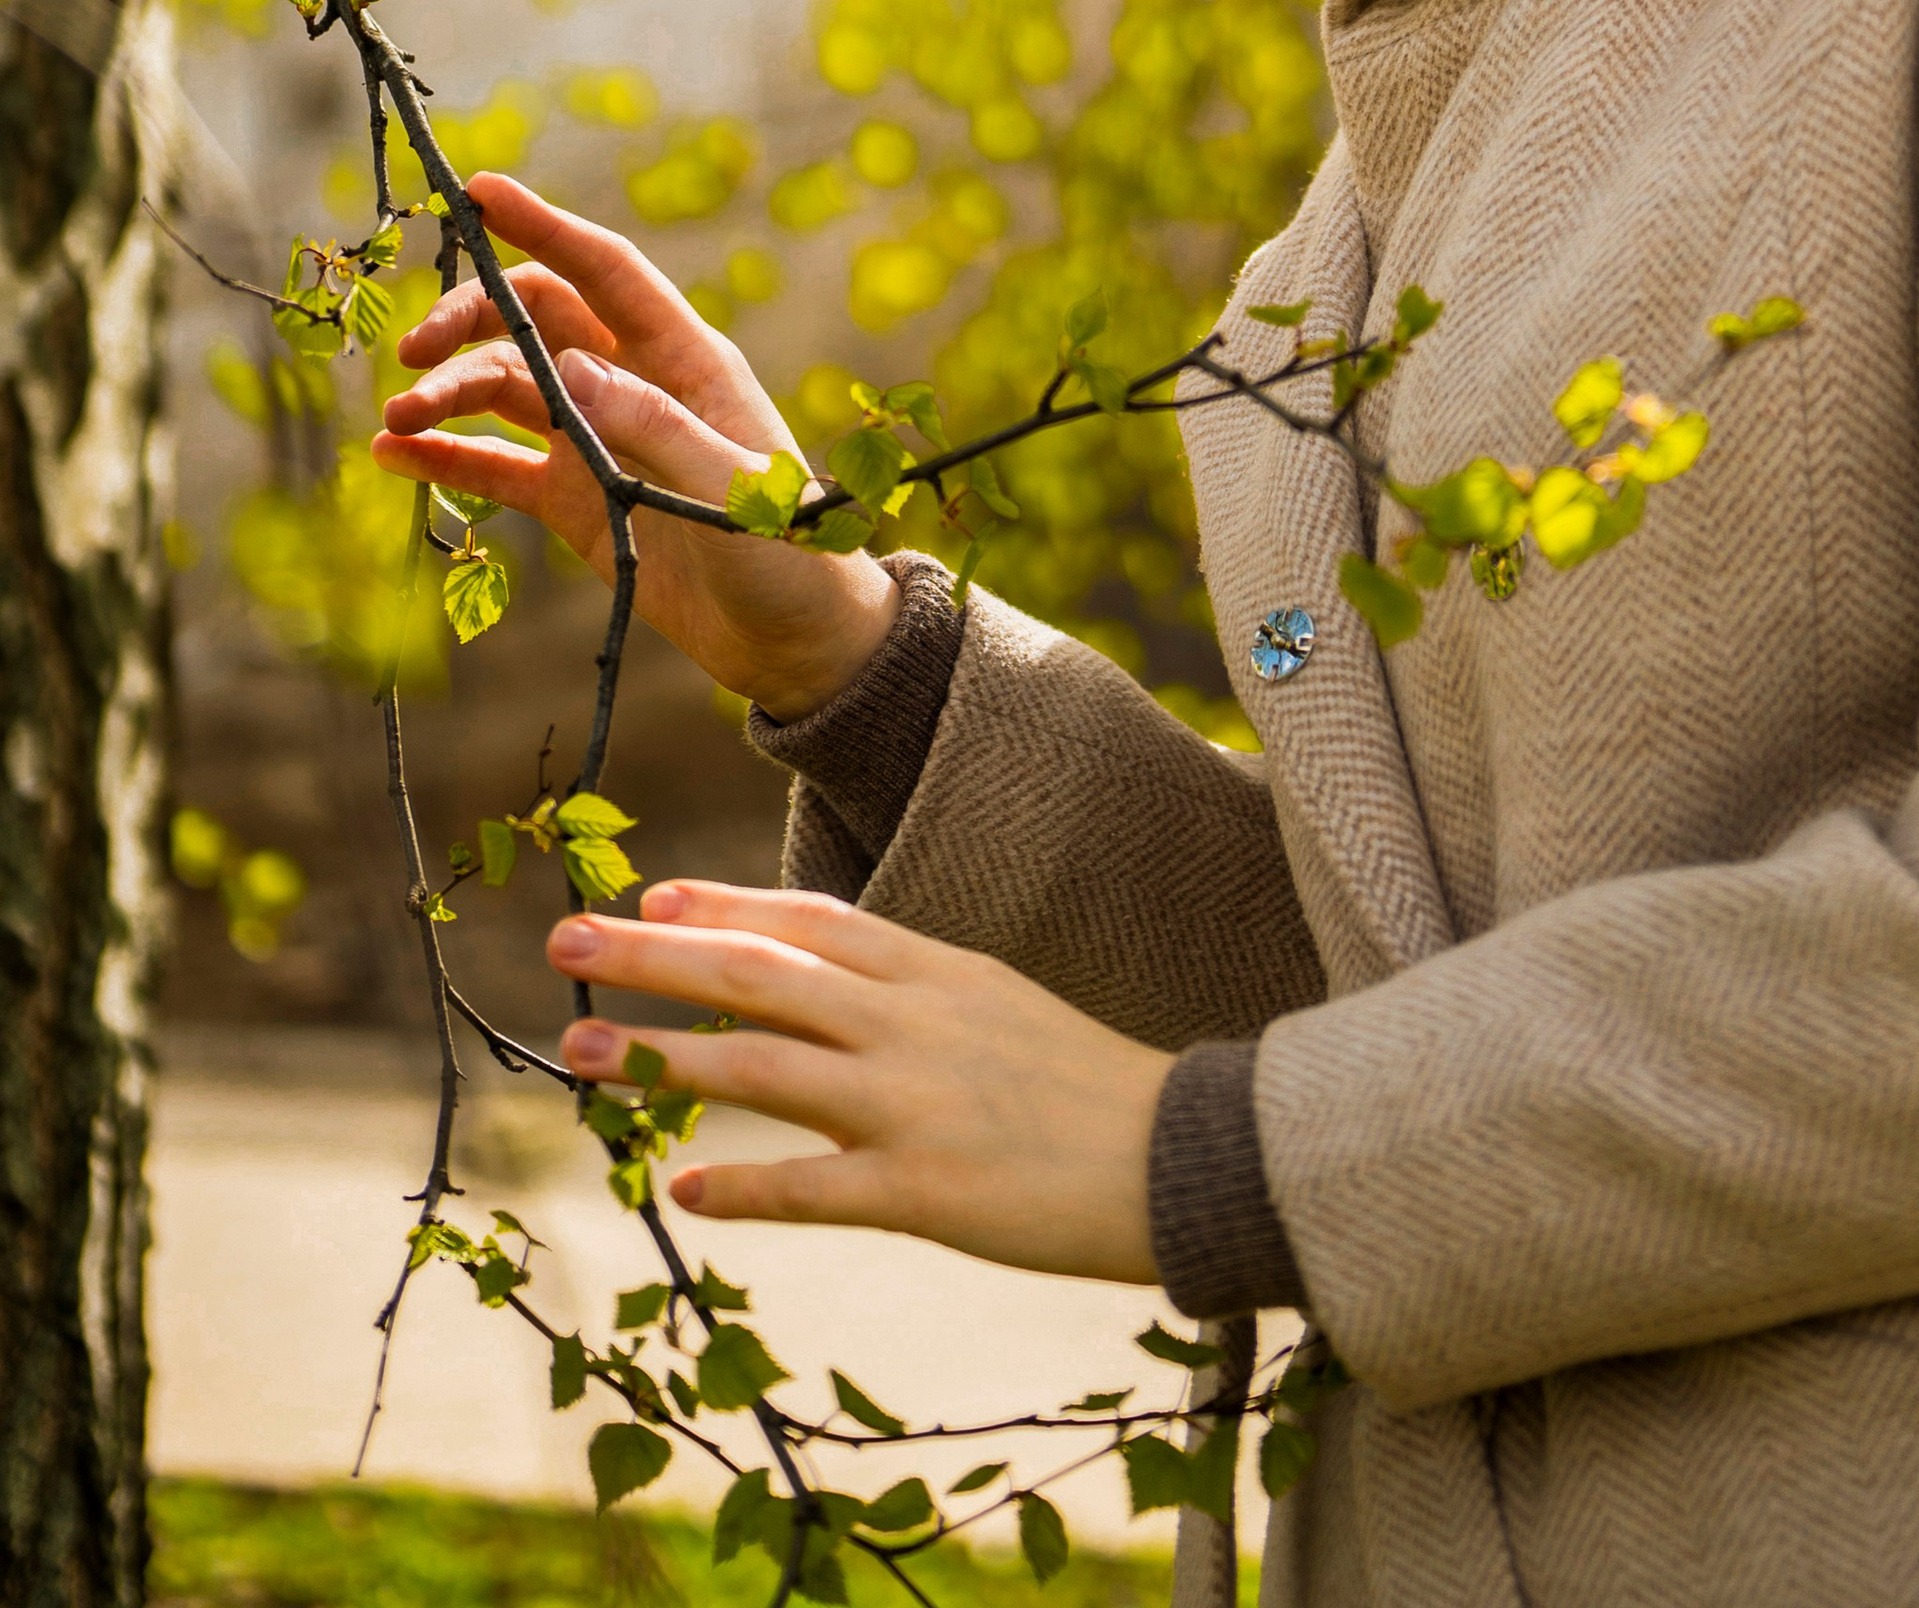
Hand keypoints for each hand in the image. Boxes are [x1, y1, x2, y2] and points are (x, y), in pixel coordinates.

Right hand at [370, 174, 896, 719]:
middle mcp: (632, 385)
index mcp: (684, 359)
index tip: (478, 191)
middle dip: (470, 322)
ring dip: (447, 394)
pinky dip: (448, 455)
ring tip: (396, 420)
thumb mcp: (730, 489)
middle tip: (411, 354)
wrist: (794, 641)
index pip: (604, 271)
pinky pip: (498, 465)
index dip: (544, 225)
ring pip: (507, 389)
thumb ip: (654, 428)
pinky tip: (394, 455)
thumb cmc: (789, 552)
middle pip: (535, 322)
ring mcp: (598, 441)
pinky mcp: (575, 500)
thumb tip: (567, 365)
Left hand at [549, 882, 1169, 1283]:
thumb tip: (823, 984)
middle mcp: (912, 1022)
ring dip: (668, 1059)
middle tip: (566, 942)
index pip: (808, 920)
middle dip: (657, 955)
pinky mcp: (923, 1191)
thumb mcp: (999, 1004)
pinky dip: (744, 1187)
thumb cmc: (1087, 1085)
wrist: (1182, 1154)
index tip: (648, 897)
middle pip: (762, 973)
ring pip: (766, 1067)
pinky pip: (813, 1187)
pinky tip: (684, 1192)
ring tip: (587, 1054)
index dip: (722, 904)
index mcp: (935, 970)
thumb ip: (912, 991)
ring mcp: (913, 1104)